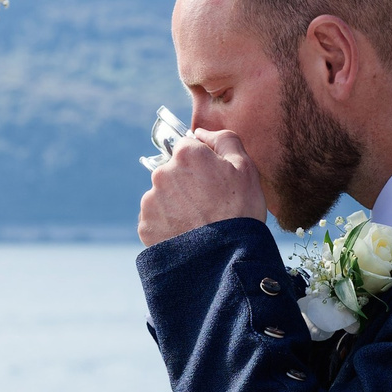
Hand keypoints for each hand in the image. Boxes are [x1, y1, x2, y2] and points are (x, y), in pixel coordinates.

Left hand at [138, 128, 267, 246]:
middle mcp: (162, 173)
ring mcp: (151, 201)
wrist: (228, 259)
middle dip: (187, 183)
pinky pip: (156, 219)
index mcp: (186, 154)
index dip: (203, 162)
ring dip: (176, 204)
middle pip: (173, 171)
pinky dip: (168, 225)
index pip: (188, 147)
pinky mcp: (145, 226)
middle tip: (208, 204)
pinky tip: (187, 234)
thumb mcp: (246, 167)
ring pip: (163, 195)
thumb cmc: (241, 211)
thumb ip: (223, 139)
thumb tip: (200, 132)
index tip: (213, 181)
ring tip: (198, 223)